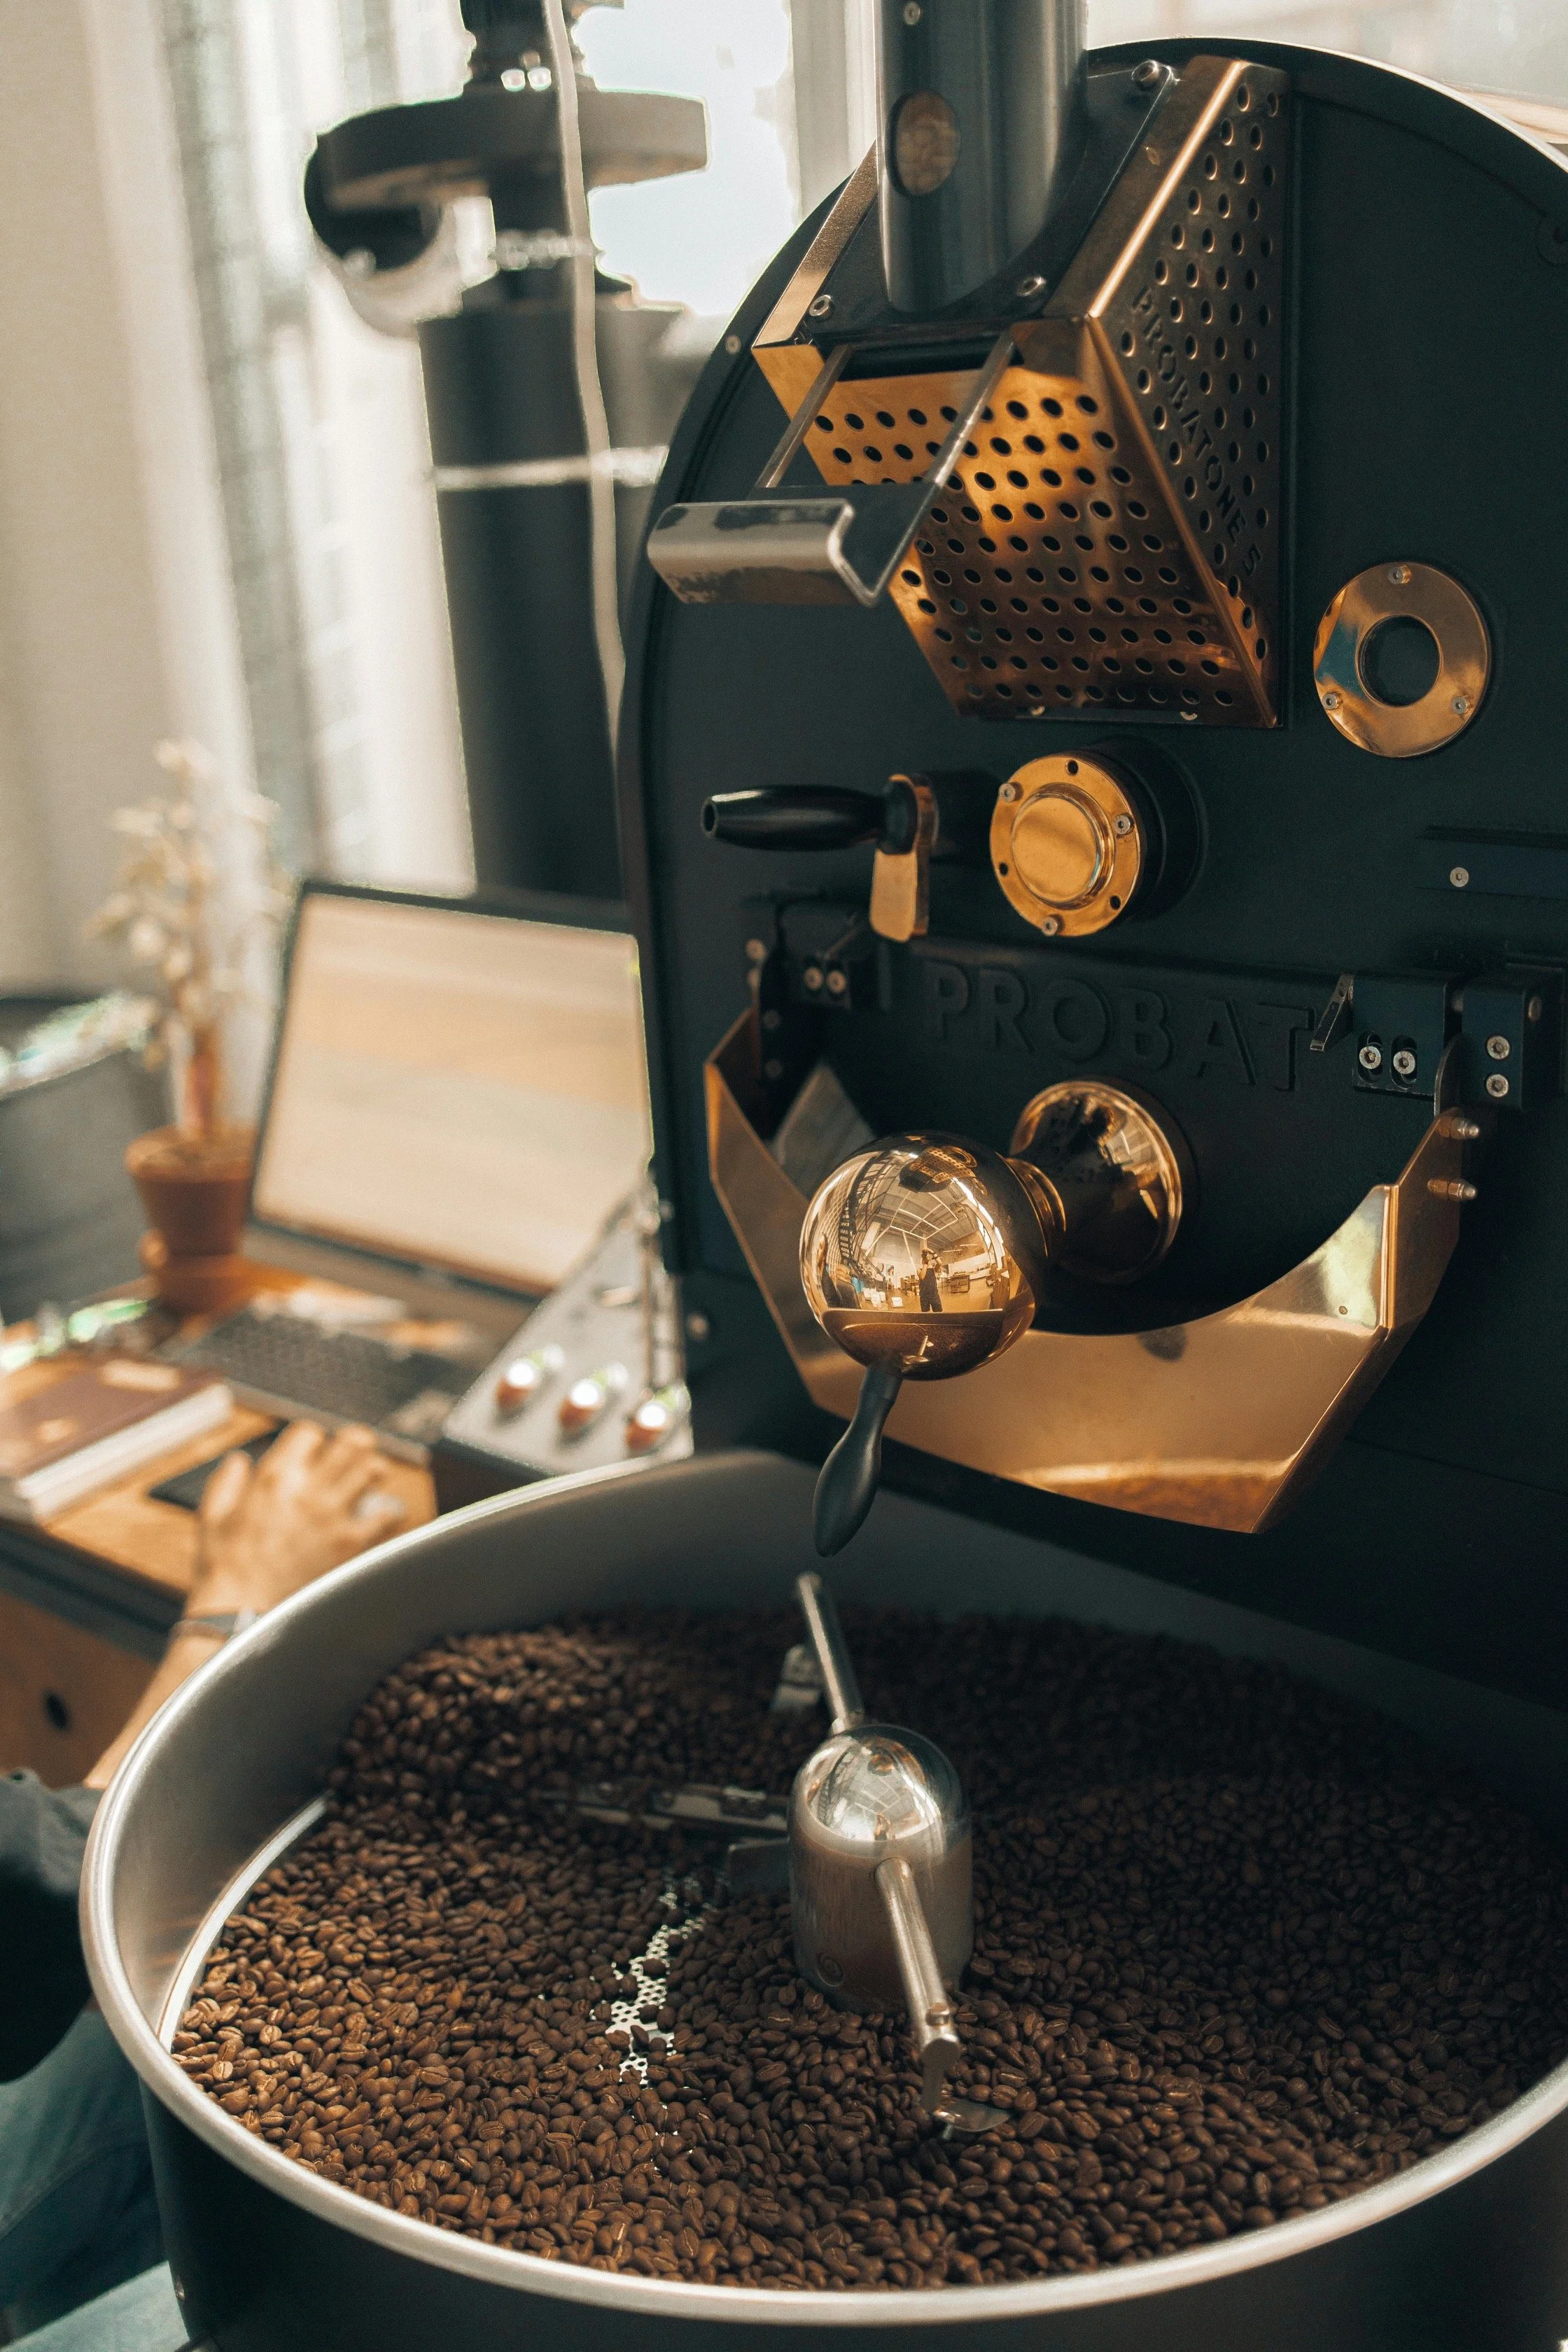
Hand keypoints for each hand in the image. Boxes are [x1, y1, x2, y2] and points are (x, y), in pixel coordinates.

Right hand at [186, 1420, 405, 1619]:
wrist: (242, 1615)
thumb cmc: (226, 1569)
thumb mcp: (213, 1516)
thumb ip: (227, 1480)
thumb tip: (239, 1460)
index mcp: (274, 1477)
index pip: (310, 1432)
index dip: (315, 1438)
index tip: (315, 1451)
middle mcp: (307, 1490)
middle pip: (352, 1442)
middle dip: (356, 1443)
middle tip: (357, 1452)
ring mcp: (332, 1515)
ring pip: (372, 1470)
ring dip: (374, 1470)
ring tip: (372, 1477)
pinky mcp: (350, 1543)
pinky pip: (385, 1515)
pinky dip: (389, 1511)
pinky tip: (382, 1515)